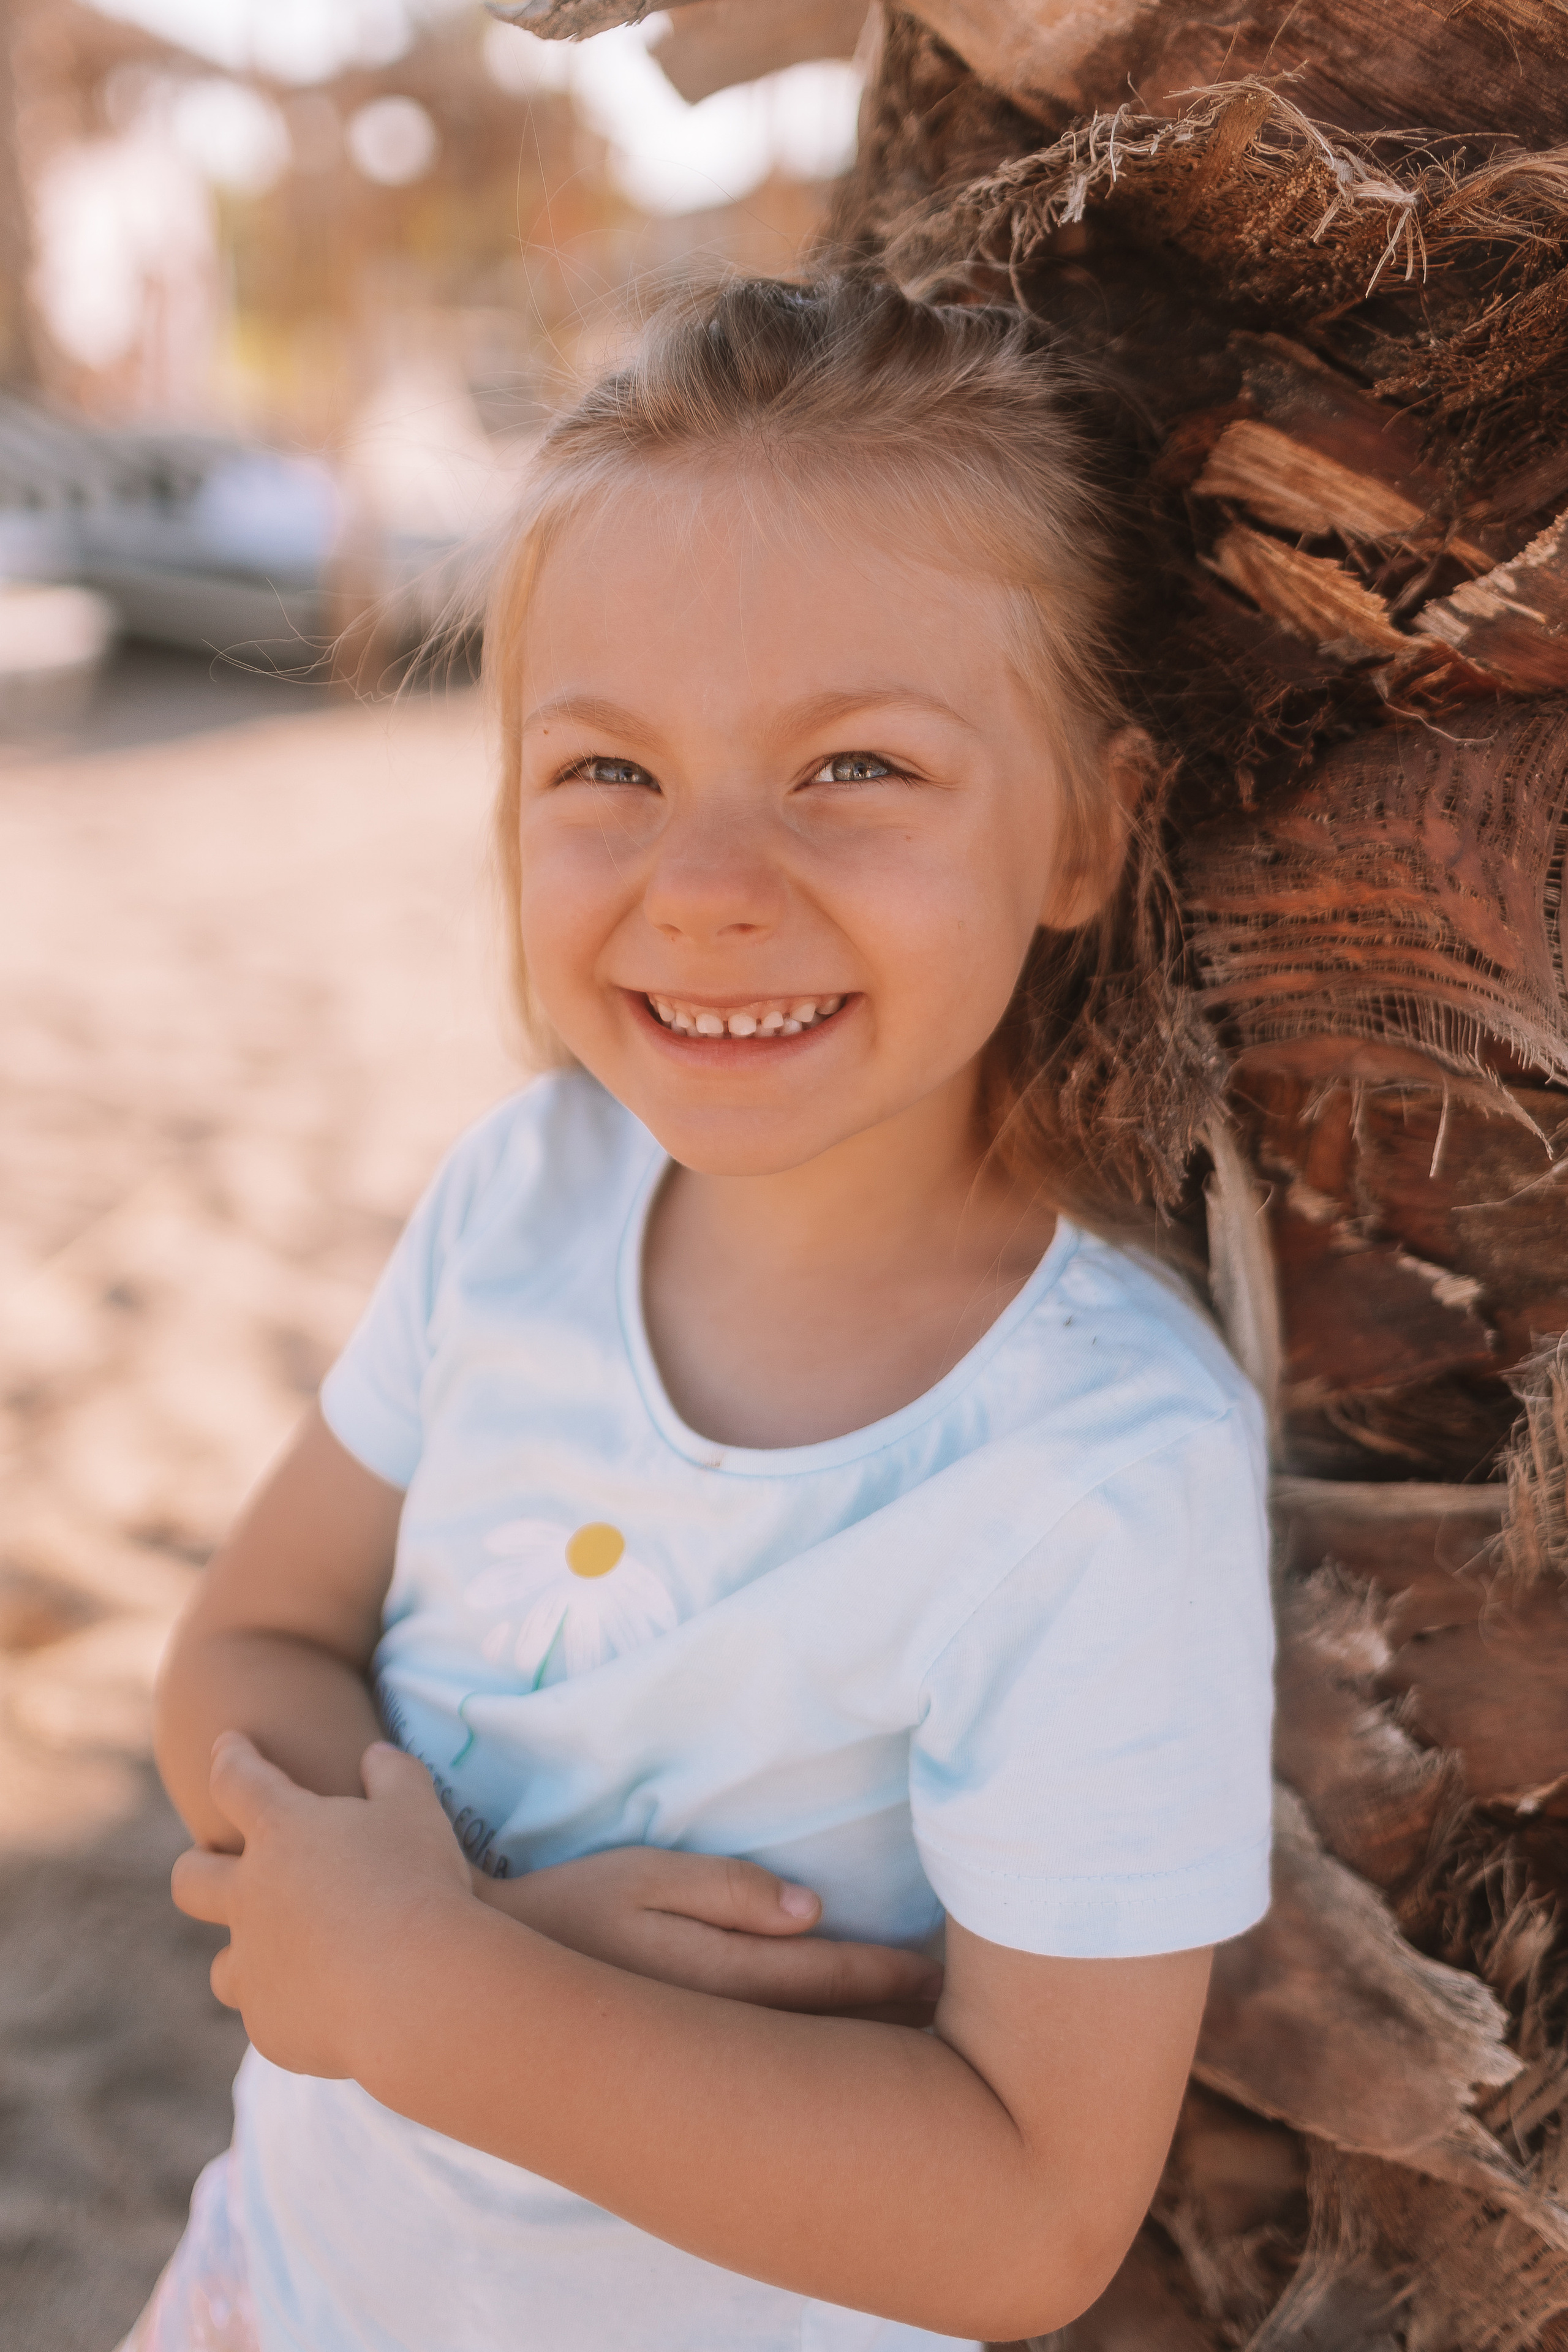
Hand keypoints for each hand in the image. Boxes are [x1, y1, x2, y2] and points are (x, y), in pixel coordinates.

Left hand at [172, 1733, 471, 2077]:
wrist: (416, 1991)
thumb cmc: (420, 1884)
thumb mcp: (417, 1809)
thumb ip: (393, 1773)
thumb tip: (374, 1756)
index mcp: (282, 1832)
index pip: (238, 1780)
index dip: (232, 1757)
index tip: (228, 1744)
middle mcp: (250, 1898)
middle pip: (191, 1878)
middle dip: (199, 1865)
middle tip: (221, 1864)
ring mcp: (254, 1967)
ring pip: (222, 1964)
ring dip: (247, 1955)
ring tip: (286, 1957)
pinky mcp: (268, 2026)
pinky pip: (268, 2015)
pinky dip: (294, 2007)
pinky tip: (334, 2008)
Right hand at [475, 1848, 943, 2024]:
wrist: (483, 1988)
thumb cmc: (569, 1910)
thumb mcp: (642, 1877)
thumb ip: (728, 1893)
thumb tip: (814, 1910)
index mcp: (719, 1974)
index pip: (829, 1974)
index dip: (893, 1971)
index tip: (951, 1967)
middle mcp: (724, 2029)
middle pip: (836, 2029)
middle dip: (903, 2020)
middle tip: (973, 2008)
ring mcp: (708, 2060)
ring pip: (814, 2056)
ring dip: (874, 2047)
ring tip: (937, 2034)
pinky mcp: (692, 2071)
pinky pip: (779, 2066)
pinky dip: (826, 2061)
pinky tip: (857, 2060)